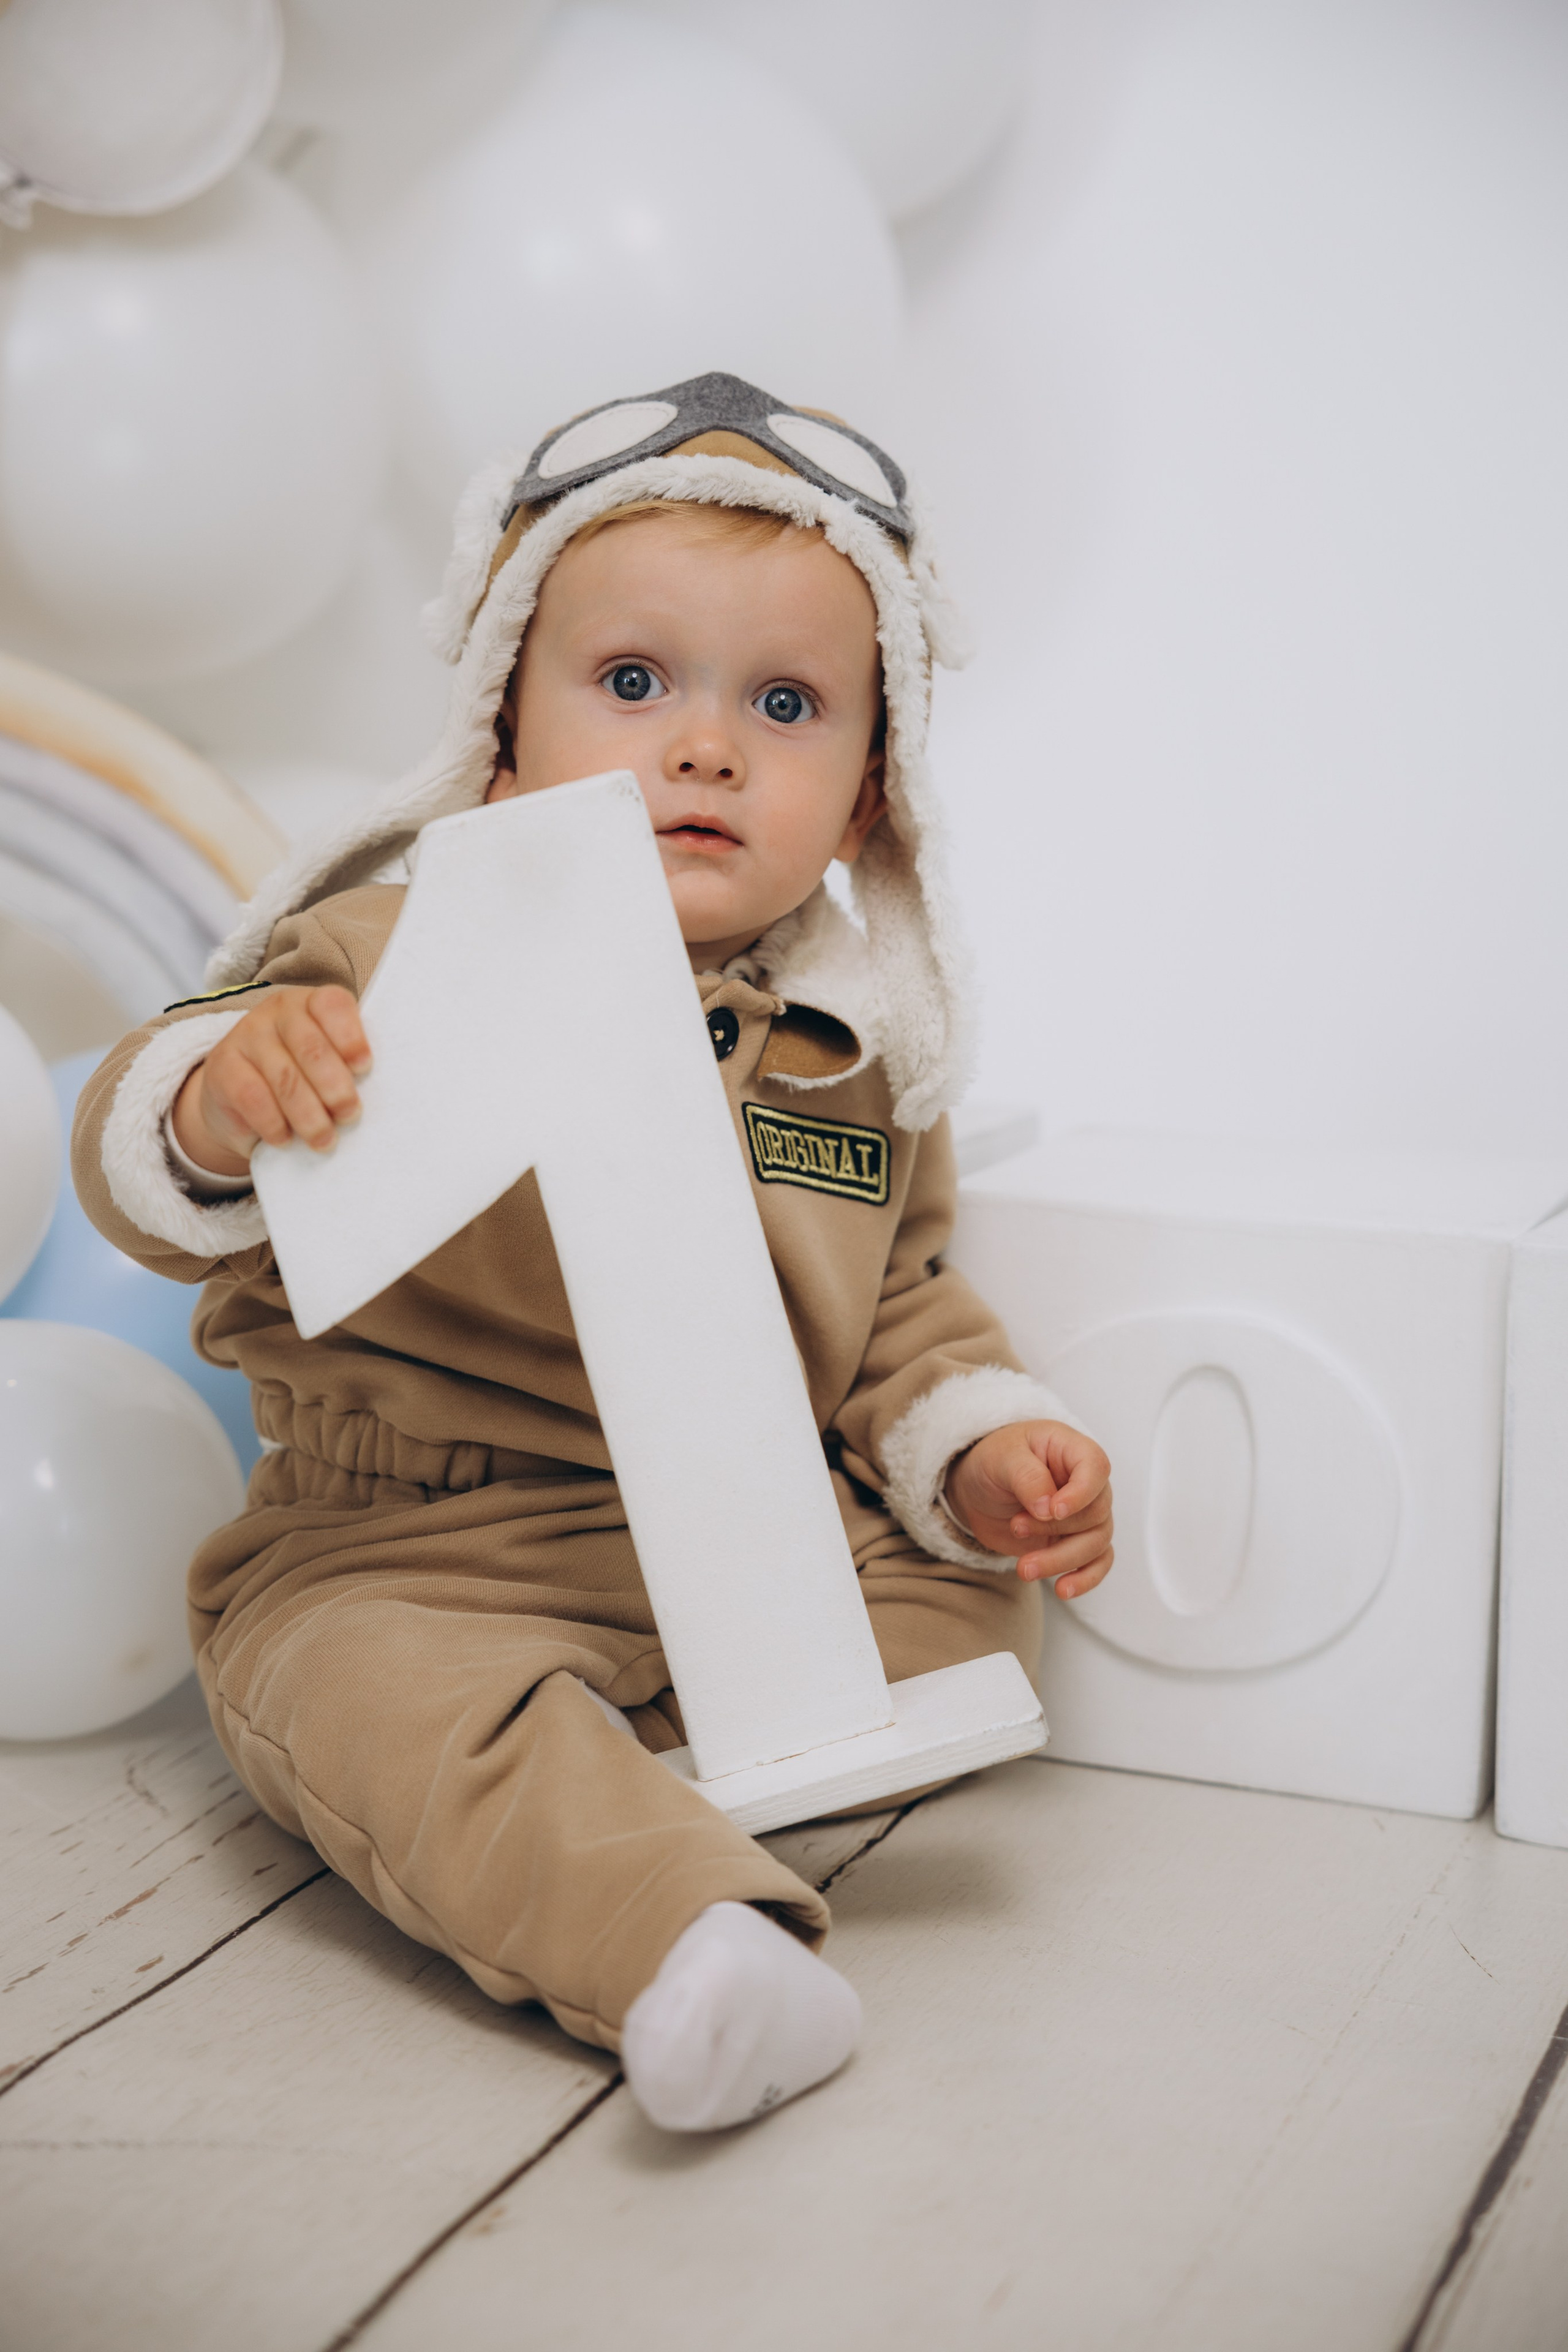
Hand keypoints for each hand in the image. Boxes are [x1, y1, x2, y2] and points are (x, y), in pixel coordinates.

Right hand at [170, 985, 371, 1176]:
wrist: (237, 1098)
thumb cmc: (300, 1079)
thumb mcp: (325, 1065)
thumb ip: (347, 1068)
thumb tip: (379, 1096)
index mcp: (311, 1004)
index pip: (332, 1005)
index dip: (351, 1036)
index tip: (365, 1068)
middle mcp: (277, 1013)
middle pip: (312, 1048)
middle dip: (336, 1087)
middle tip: (350, 1115)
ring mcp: (246, 1036)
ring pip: (285, 1079)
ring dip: (310, 1116)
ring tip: (325, 1141)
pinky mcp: (223, 1067)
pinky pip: (253, 1098)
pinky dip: (274, 1124)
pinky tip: (286, 1139)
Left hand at [944, 1420, 1113, 1596]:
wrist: (979, 1489)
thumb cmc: (994, 1461)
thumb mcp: (1002, 1457)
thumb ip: (1026, 1476)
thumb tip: (1047, 1506)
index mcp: (1072, 1451)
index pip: (1096, 1468)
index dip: (1081, 1493)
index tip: (1053, 1510)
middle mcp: (1086, 1484)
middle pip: (1096, 1512)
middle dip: (1056, 1528)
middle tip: (1016, 1527)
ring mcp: (1083, 1516)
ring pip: (1096, 1543)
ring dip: (1061, 1560)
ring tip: (1024, 1568)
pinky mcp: (1075, 1542)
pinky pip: (1097, 1563)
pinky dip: (1085, 1579)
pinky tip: (1063, 1589)